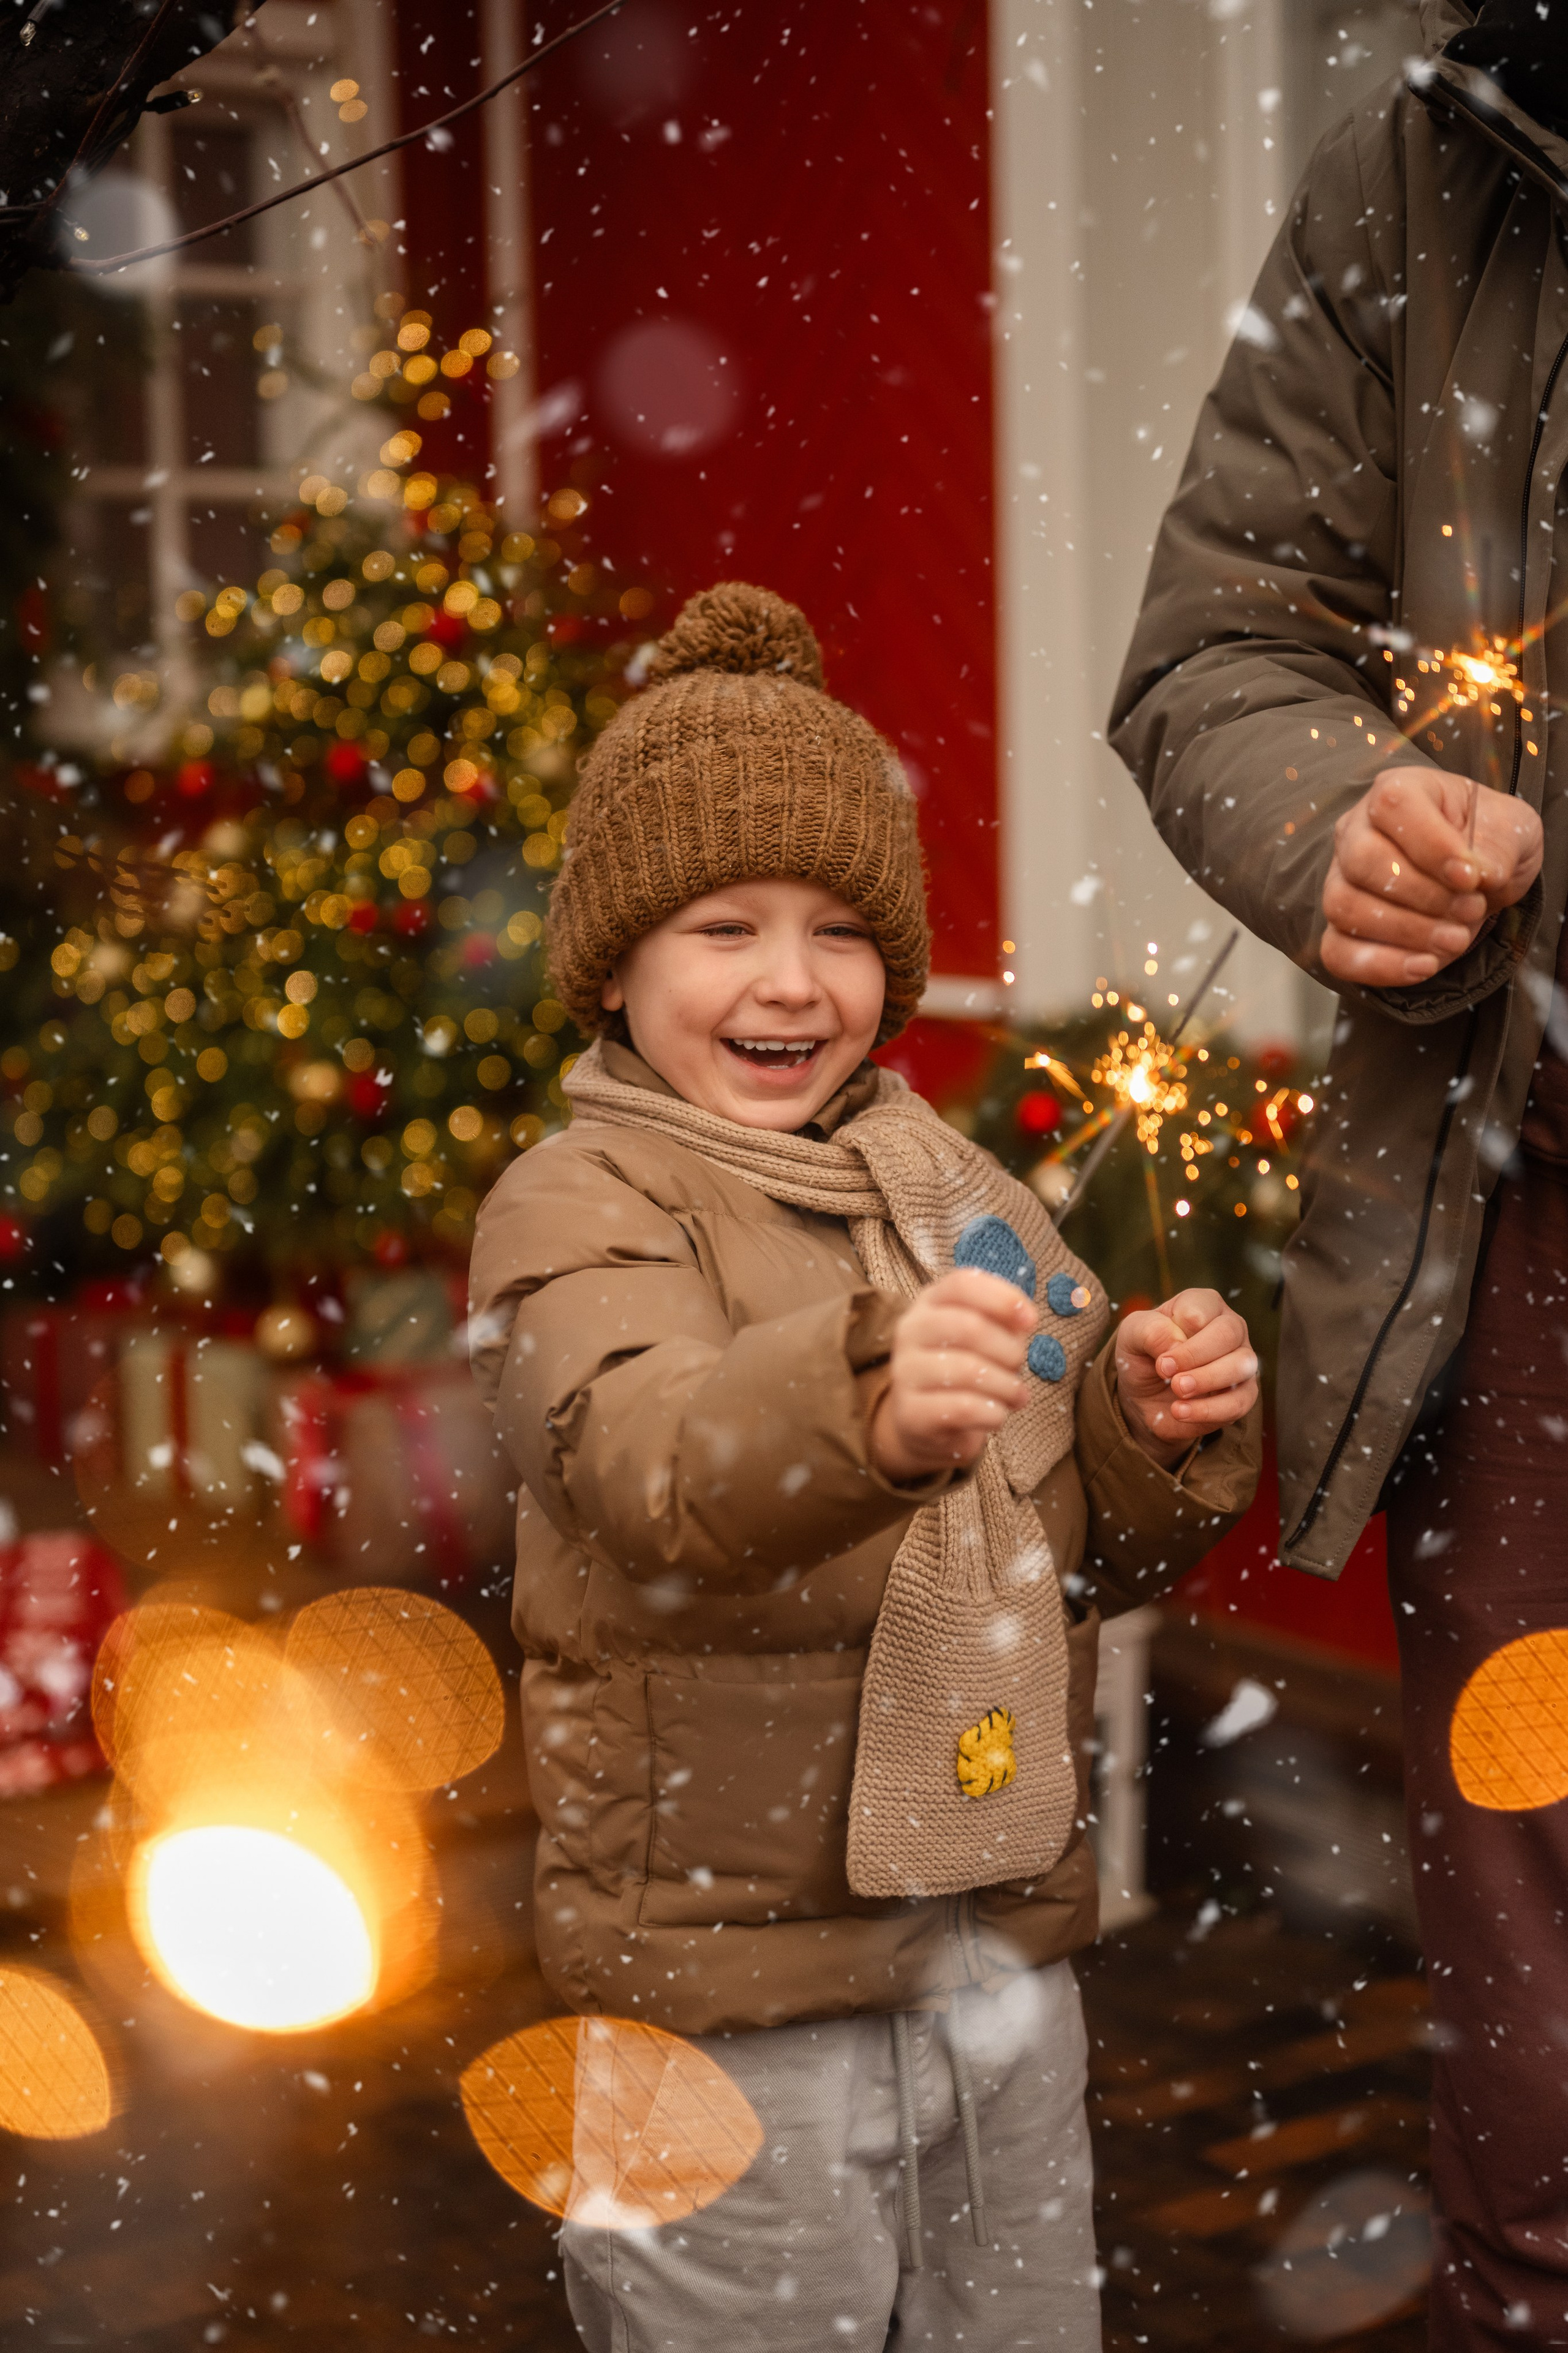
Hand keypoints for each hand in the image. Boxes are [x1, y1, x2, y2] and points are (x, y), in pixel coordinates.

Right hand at [868, 1268, 1033, 1481]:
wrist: (924, 1420)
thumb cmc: (964, 1369)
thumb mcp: (984, 1338)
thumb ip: (1004, 1322)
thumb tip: (1024, 1320)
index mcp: (930, 1302)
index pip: (962, 1284)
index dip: (1002, 1298)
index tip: (1031, 1321)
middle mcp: (911, 1330)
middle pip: (968, 1326)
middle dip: (1009, 1349)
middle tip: (1019, 1366)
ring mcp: (905, 1371)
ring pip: (968, 1371)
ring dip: (1006, 1386)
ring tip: (1016, 1395)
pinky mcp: (909, 1412)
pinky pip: (963, 1408)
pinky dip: (993, 1413)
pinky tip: (998, 1414)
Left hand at [1116, 1289, 1257, 1468]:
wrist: (1144, 1396)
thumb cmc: (1143, 1354)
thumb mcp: (1132, 1335)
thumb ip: (1150, 1330)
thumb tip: (1177, 1344)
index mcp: (1204, 1304)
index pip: (1203, 1308)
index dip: (1179, 1333)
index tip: (1159, 1357)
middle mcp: (1230, 1327)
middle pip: (1228, 1333)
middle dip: (1195, 1356)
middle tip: (1165, 1372)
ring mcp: (1241, 1360)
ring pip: (1242, 1365)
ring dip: (1206, 1380)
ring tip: (1177, 1390)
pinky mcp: (1244, 1393)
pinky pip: (1240, 1401)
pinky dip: (1209, 1409)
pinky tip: (1181, 1411)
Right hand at [1320, 765, 1541, 988]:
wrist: (1475, 877)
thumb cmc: (1489, 840)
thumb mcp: (1513, 830)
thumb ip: (1500, 846)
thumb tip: (1480, 876)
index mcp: (1400, 789)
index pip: (1392, 806)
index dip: (1430, 845)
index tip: (1469, 877)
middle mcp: (1357, 830)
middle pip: (1362, 861)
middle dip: (1423, 896)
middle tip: (1471, 910)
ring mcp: (1341, 879)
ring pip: (1345, 907)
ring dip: (1406, 932)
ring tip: (1456, 940)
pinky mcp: (1340, 926)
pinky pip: (1337, 952)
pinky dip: (1380, 966)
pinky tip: (1424, 966)